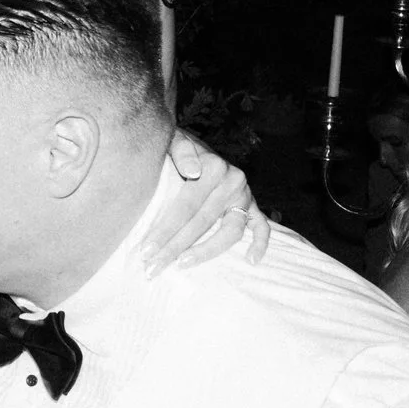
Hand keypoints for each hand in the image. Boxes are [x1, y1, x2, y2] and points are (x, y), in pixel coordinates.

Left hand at [141, 132, 271, 274]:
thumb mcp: (175, 140)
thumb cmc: (178, 148)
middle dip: (176, 247)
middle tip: (153, 267)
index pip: (186, 206)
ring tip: (183, 264)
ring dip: (207, 251)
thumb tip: (192, 171)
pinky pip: (262, 227)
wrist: (194, 144)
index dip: (166, 230)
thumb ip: (182, 151)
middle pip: (203, 222)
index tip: (146, 251)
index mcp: (214, 167)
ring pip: (231, 231)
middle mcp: (233, 181)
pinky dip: (260, 243)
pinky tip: (251, 260)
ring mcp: (245, 196)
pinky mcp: (253, 206)